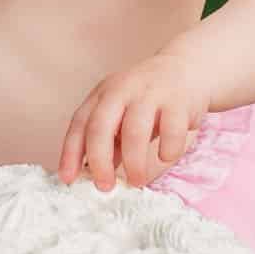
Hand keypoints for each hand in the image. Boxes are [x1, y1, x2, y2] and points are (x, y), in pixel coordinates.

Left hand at [57, 53, 209, 190]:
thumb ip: (111, 141)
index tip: (67, 179)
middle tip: (104, 187)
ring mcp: (150, 93)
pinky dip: (167, 150)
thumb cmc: (149, 98)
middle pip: (101, 126)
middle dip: (100, 161)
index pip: (80, 123)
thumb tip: (94, 176)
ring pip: (134, 132)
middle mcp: (122, 90)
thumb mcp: (123, 114)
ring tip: (136, 181)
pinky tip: (165, 155)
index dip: (70, 152)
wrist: (186, 66)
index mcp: (104, 94)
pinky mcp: (178, 100)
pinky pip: (171, 131)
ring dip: (134, 163)